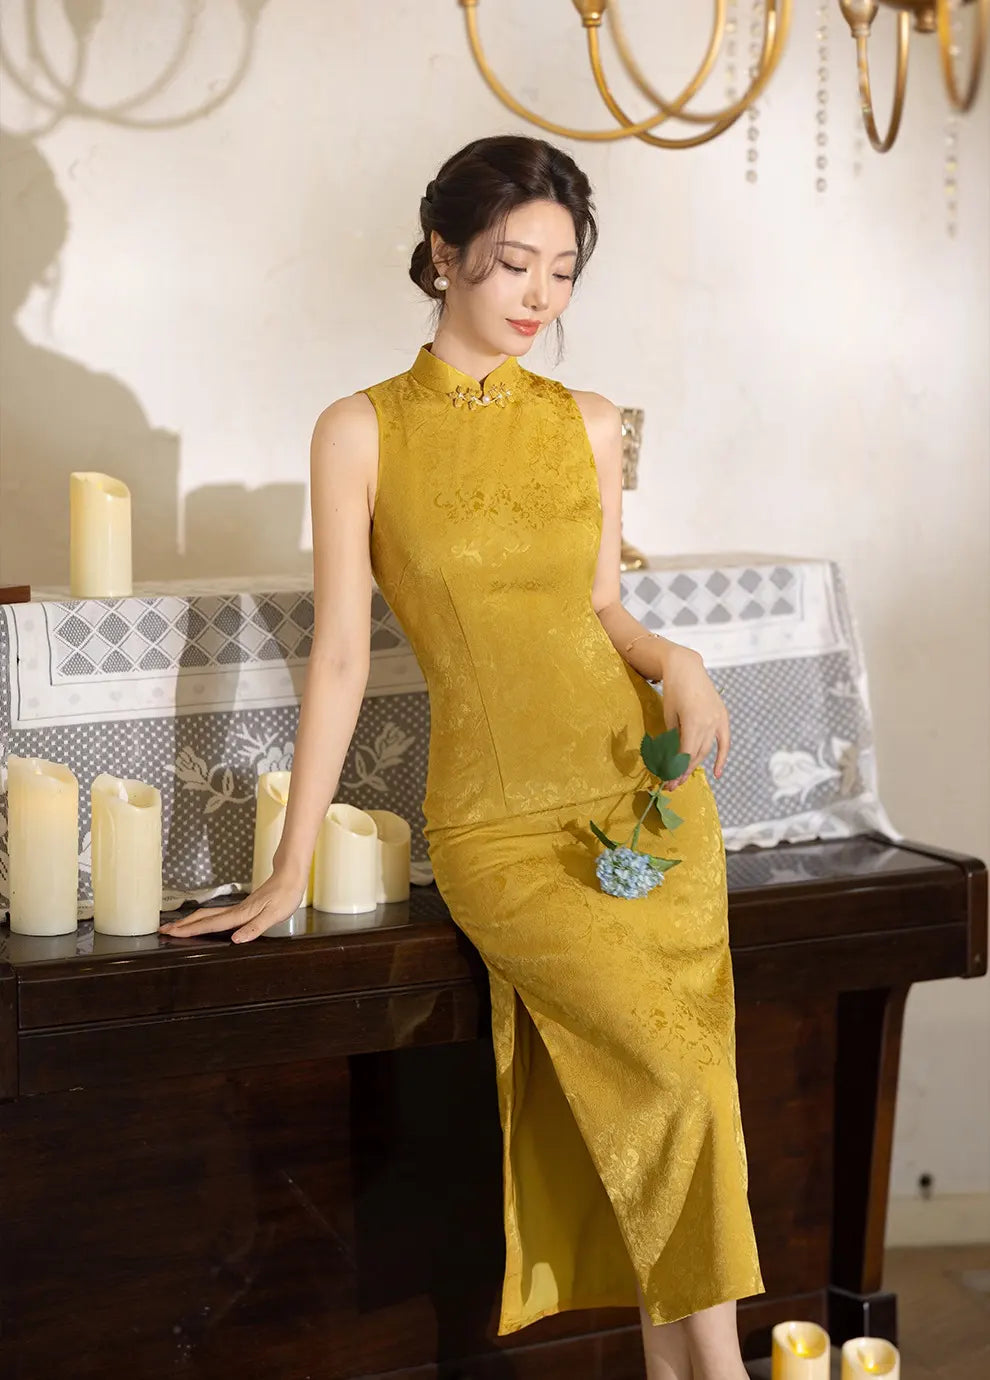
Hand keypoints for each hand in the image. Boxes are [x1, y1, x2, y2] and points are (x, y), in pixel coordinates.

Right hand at [158, 872, 307, 943]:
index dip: (192, 930)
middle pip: (203, 918)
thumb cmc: (286, 894)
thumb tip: (237, 939)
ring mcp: (238, 908)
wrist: (291, 876)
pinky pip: (217, 915)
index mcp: (241, 914)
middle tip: (163, 930)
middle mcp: (236, 911)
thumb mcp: (275, 914)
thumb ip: (256, 927)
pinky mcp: (243, 908)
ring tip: (176, 927)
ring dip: (191, 922)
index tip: (173, 933)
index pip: (212, 924)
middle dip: (183, 925)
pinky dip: (204, 919)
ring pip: (208, 915)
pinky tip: (203, 922)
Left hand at [657, 646, 729, 790]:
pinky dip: (721, 758)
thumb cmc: (673, 690)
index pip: (686, 755)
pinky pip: (724, 742)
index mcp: (693, 722)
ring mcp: (718, 720)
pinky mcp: (722, 717)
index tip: (667, 782)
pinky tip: (716, 774)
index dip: (677, 771)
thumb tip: (672, 760)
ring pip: (707, 750)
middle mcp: (709, 723)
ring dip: (696, 765)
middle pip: (696, 755)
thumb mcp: (669, 715)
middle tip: (672, 785)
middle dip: (683, 772)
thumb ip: (673, 737)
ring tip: (683, 778)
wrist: (687, 667)